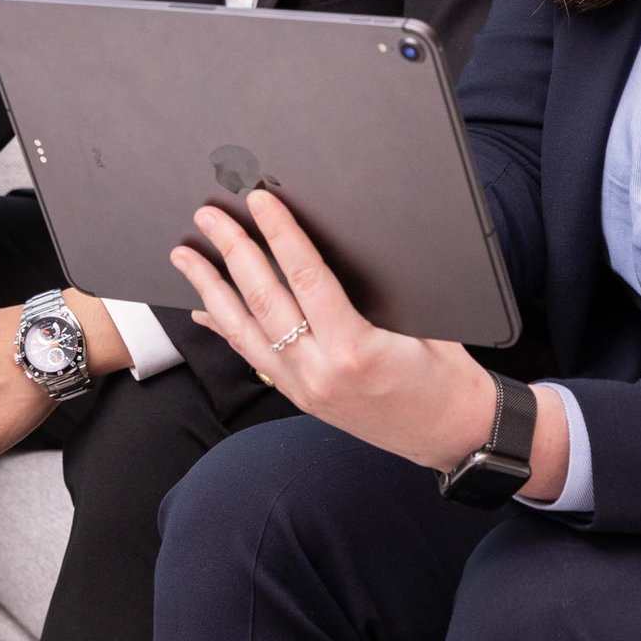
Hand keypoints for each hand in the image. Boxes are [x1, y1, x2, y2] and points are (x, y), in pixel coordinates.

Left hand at [170, 189, 497, 471]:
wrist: (453, 436)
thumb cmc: (448, 379)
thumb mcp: (426, 326)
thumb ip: (380, 292)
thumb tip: (342, 245)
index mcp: (355, 350)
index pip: (305, 278)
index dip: (279, 235)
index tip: (259, 203)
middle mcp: (320, 372)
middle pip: (263, 300)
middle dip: (232, 252)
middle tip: (210, 216)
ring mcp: (303, 388)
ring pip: (244, 331)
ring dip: (211, 289)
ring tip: (186, 256)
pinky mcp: (299, 397)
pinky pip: (252, 356)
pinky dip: (226, 329)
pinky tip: (204, 311)